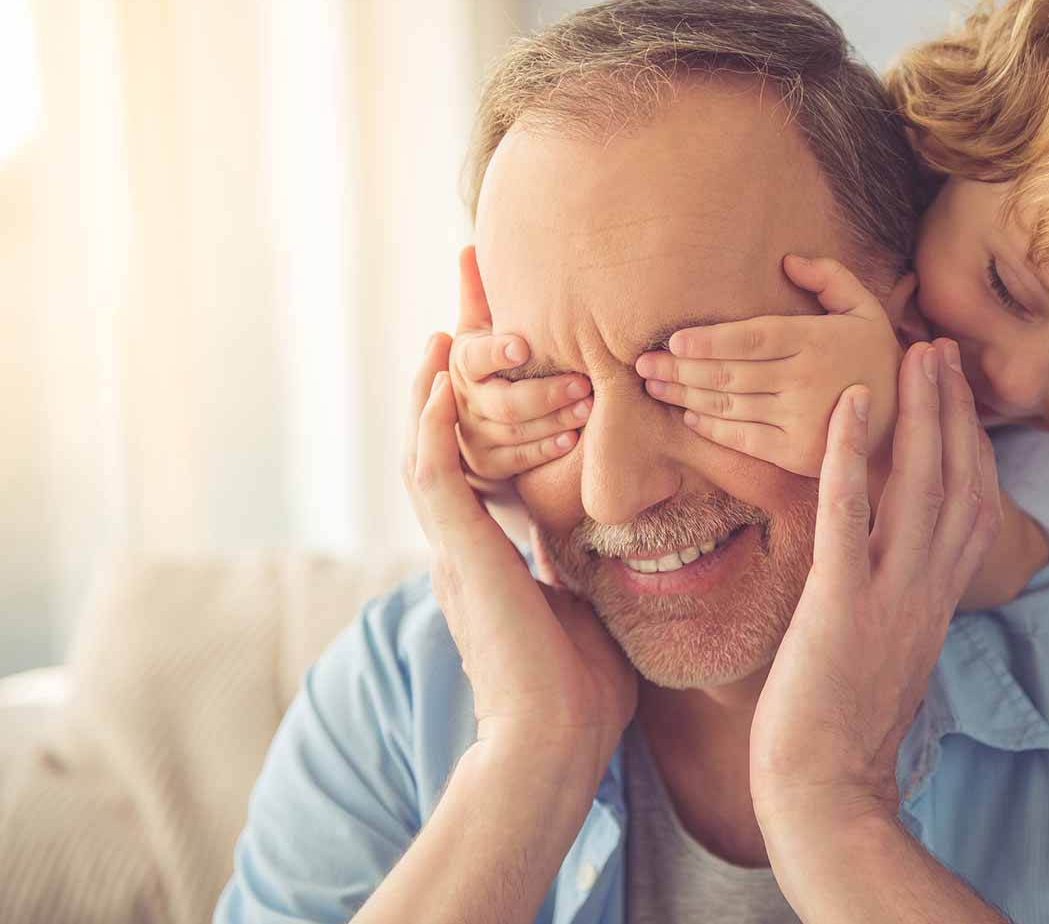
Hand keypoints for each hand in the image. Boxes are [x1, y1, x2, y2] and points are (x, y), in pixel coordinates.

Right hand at [402, 329, 634, 769]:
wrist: (556, 742)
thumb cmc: (581, 692)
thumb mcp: (584, 607)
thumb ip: (579, 570)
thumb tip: (608, 549)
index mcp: (488, 558)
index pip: (475, 467)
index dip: (473, 417)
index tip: (492, 366)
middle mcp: (461, 546)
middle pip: (439, 444)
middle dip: (446, 382)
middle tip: (454, 321)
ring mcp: (455, 551)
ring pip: (424, 450)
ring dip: (433, 387)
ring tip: (442, 330)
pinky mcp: (461, 556)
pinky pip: (434, 475)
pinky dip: (431, 425)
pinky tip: (439, 380)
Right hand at [449, 246, 592, 493]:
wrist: (472, 416)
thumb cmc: (489, 360)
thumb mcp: (479, 328)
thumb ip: (479, 293)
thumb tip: (469, 246)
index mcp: (461, 363)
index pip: (476, 357)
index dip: (498, 352)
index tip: (523, 346)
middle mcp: (464, 401)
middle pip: (502, 402)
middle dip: (544, 394)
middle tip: (584, 382)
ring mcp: (475, 436)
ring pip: (515, 432)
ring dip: (554, 420)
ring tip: (590, 407)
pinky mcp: (490, 463)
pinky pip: (519, 459)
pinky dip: (546, 448)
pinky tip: (574, 438)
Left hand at [634, 254, 900, 476]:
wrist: (906, 423)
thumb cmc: (876, 358)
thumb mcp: (865, 309)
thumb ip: (829, 278)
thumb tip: (786, 261)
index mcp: (816, 342)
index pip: (752, 339)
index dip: (710, 340)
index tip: (674, 339)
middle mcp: (805, 381)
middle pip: (730, 373)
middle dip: (680, 368)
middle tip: (641, 363)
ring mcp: (800, 420)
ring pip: (729, 406)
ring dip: (685, 396)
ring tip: (653, 386)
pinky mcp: (797, 453)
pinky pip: (744, 439)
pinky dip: (712, 428)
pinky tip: (688, 415)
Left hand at [748, 339, 999, 832]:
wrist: (823, 793)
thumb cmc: (842, 731)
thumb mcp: (887, 654)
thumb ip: (898, 604)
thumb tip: (884, 567)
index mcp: (935, 603)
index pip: (971, 509)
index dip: (969, 445)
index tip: (956, 397)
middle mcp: (926, 593)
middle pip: (959, 484)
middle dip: (954, 411)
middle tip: (943, 349)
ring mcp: (890, 598)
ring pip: (919, 488)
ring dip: (920, 414)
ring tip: (916, 354)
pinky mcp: (841, 607)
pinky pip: (850, 518)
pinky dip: (849, 456)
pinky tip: (847, 404)